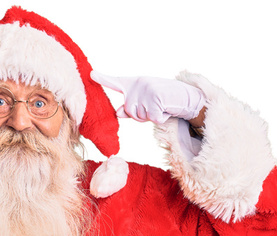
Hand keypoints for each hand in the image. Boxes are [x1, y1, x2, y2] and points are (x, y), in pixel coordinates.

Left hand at [91, 72, 205, 125]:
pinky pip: (153, 119)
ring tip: (161, 106)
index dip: (103, 79)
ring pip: (141, 117)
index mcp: (134, 84)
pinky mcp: (157, 100)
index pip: (115, 82)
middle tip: (155, 107)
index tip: (91, 74)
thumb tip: (117, 112)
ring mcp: (148, 91)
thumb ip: (129, 108)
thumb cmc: (163, 101)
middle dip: (141, 116)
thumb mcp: (144, 103)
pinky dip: (161, 118)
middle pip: (130, 112)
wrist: (185, 96)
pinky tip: (166, 109)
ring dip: (151, 117)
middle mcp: (139, 85)